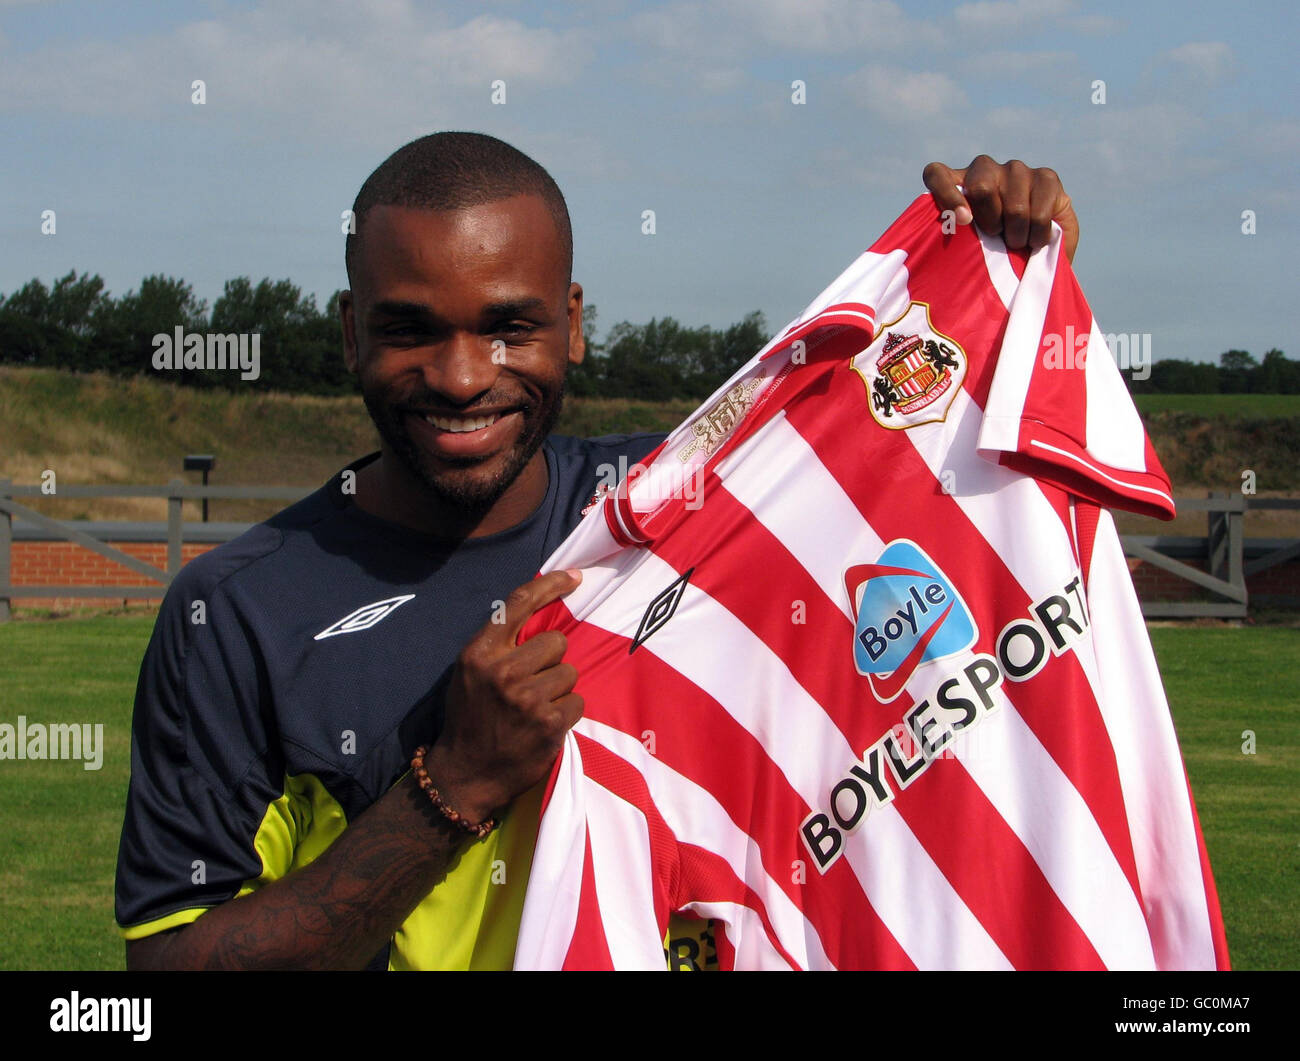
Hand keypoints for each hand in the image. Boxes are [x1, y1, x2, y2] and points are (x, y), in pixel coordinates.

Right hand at [425, 569, 583, 820]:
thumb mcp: (471, 672)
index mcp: (480, 652)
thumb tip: (543, 611)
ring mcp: (526, 699)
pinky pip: (577, 702)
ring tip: (534, 708)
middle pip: (556, 641)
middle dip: (551, 661)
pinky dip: (565, 714)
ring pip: (569, 673)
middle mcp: (502, 671)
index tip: (575, 577)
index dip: (551, 584)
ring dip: (558, 690)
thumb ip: (499, 644)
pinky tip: (543, 725)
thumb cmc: (470, 717)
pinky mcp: (548, 724)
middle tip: (532, 683)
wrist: (465, 773)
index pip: (519, 603)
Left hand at [922, 155, 1078, 262]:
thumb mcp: (965, 255)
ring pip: (1014, 207)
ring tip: (1017, 243)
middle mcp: (984, 170)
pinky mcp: (1046, 177)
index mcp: (955, 185)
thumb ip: (951, 245)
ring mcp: (1016, 170)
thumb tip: (928, 264)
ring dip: (1016, 236)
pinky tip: (1036, 238)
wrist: (1040, 259)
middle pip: (980, 187)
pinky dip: (1038, 236)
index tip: (963, 220)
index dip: (945, 194)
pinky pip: (1039, 213)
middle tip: (996, 237)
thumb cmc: (993, 260)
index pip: (936, 174)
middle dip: (990, 223)